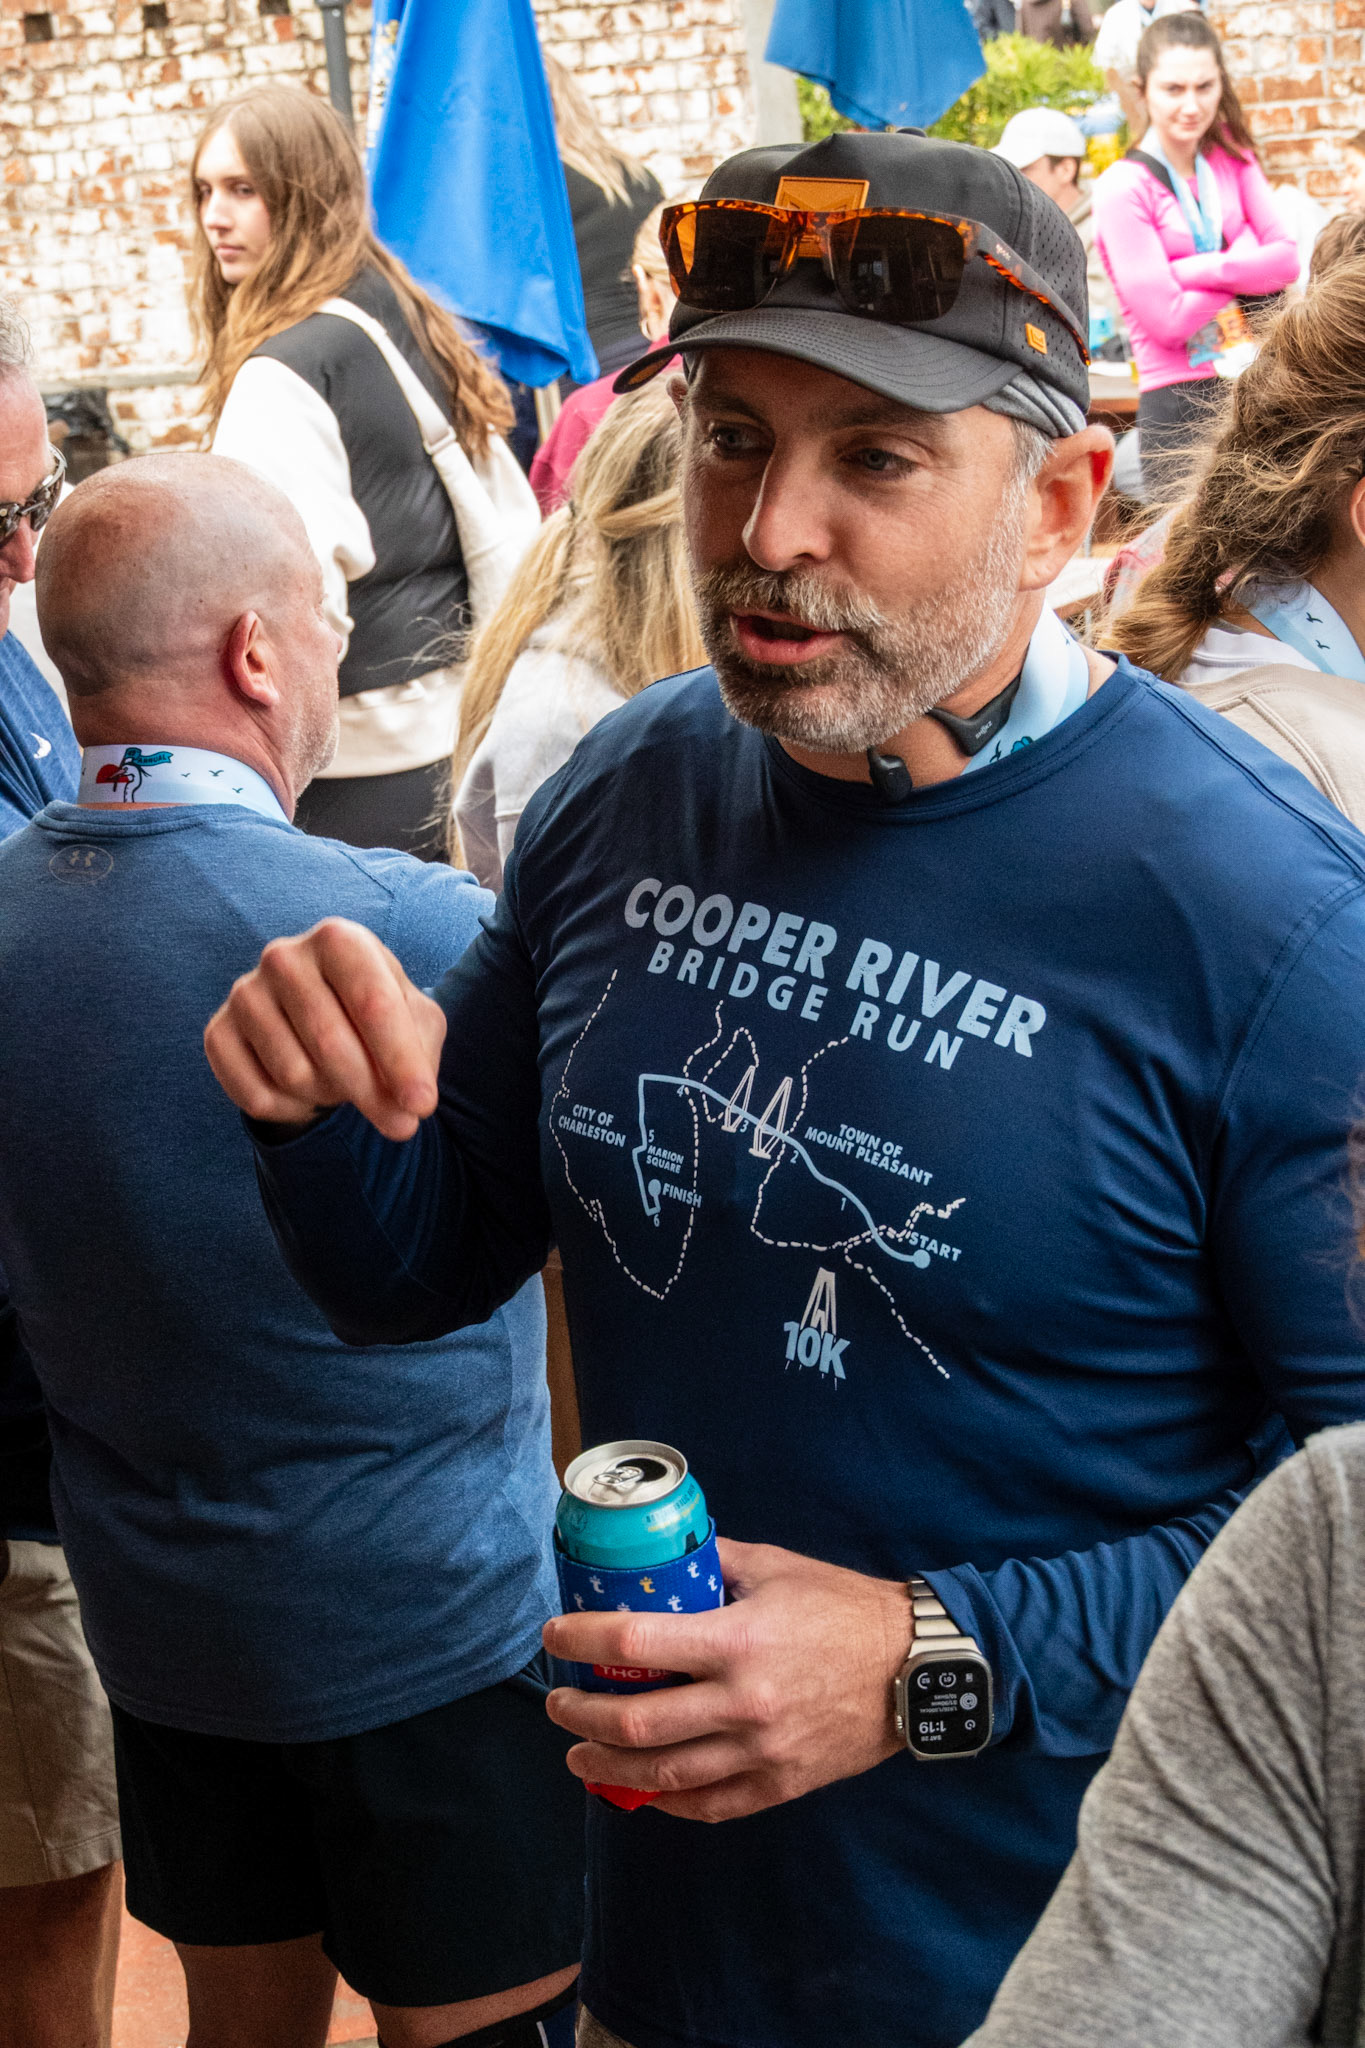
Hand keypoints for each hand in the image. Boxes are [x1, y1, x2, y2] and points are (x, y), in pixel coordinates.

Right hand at [204, 917, 446, 1141]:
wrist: (322, 1010)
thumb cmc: (376, 1014)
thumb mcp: (414, 1023)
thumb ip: (418, 1060)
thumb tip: (406, 1114)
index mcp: (339, 940)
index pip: (372, 1004)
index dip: (401, 1062)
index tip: (422, 1106)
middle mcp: (284, 957)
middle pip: (331, 1043)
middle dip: (372, 1093)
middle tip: (401, 1124)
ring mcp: (245, 993)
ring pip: (294, 1075)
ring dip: (331, 1095)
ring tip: (344, 1081)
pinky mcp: (218, 1032)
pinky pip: (257, 1096)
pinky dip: (293, 1110)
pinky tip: (308, 1093)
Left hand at [542, 1539, 910, 1822]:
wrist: (914, 1668)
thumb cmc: (844, 1609)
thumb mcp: (775, 1568)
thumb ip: (715, 1562)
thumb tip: (664, 1555)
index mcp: (737, 1640)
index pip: (636, 1641)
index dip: (583, 1640)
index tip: (556, 1636)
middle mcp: (743, 1702)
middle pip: (635, 1723)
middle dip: (581, 1716)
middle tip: (558, 1703)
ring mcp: (760, 1751)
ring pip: (663, 1773)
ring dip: (607, 1768)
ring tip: (578, 1756)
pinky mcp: (779, 1784)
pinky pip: (708, 1805)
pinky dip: (665, 1801)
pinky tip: (641, 1791)